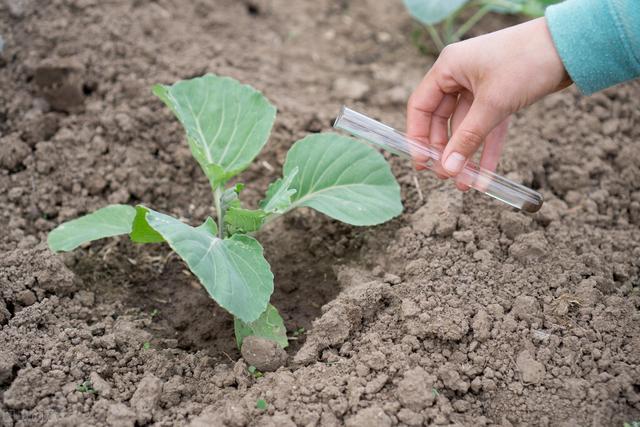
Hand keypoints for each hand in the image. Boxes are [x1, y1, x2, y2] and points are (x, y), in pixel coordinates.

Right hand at [407, 17, 571, 189]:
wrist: (570, 47)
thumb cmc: (526, 61)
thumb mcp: (493, 104)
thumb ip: (467, 138)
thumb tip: (448, 169)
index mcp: (448, 68)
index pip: (421, 106)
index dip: (418, 137)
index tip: (422, 163)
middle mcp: (459, 76)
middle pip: (442, 120)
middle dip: (445, 150)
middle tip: (445, 176)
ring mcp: (480, 87)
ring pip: (466, 127)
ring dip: (466, 155)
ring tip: (464, 183)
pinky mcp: (499, 97)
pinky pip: (487, 128)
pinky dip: (486, 149)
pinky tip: (485, 175)